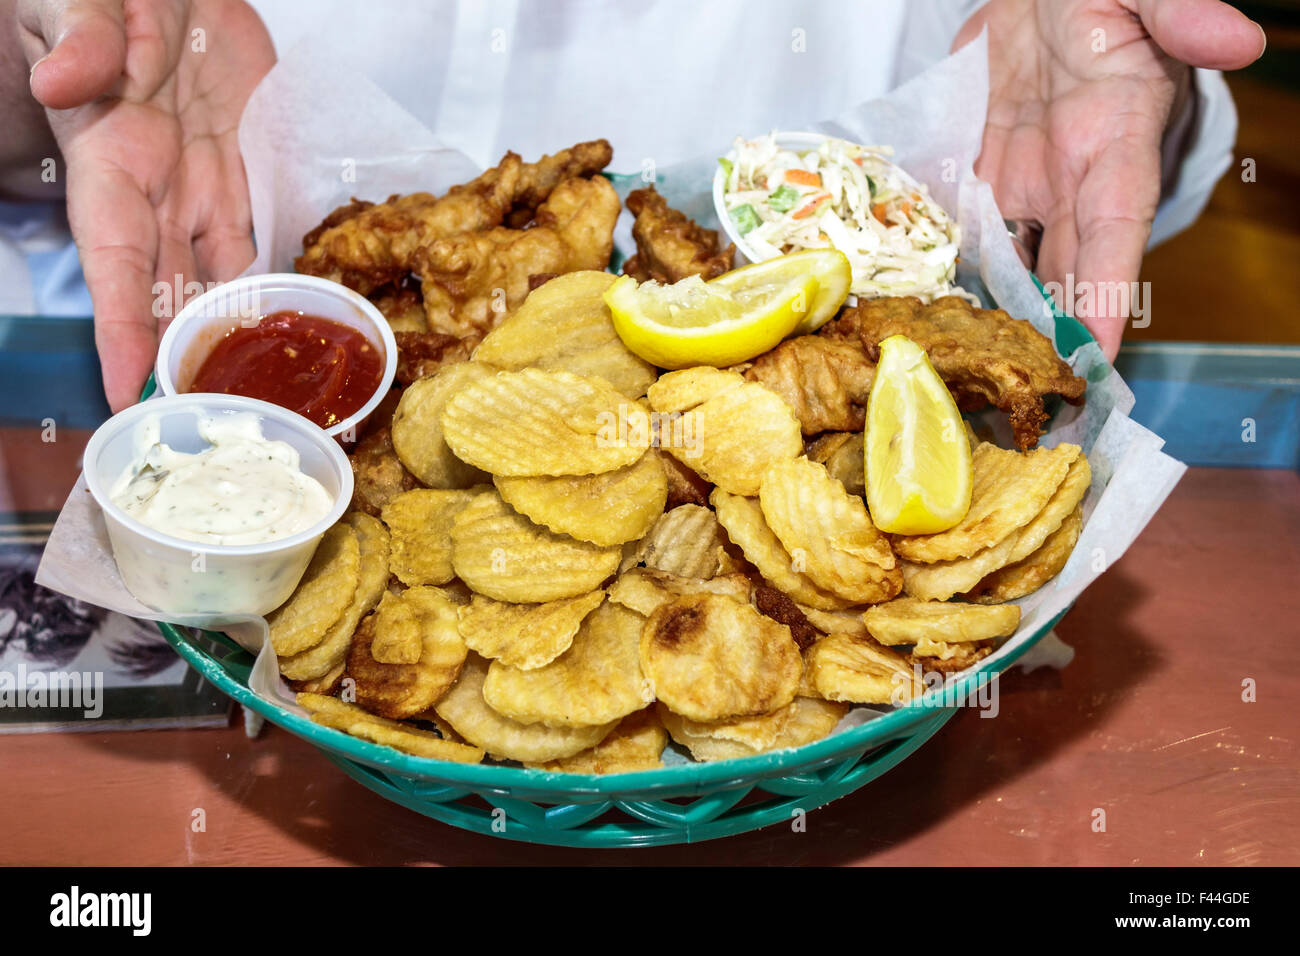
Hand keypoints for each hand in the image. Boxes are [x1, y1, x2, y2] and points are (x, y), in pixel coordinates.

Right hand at [18, 0, 274, 409]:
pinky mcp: (236, 164)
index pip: (111, 258)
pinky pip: (248, 234)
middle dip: (172, 357)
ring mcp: (197, 181)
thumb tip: (67, 82)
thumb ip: (82, 37)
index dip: (114, 324)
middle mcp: (154, 186)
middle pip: (162, 289)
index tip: (120, 386)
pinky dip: (258, 280)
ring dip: (217, 334)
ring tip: (236, 394)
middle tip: (194, 420)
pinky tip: (272, 322)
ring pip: (209, 274)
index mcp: (111, 159)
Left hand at [955, 0, 1264, 357]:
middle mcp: (1072, 180)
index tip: (1095, 362)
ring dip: (1002, 322)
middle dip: (1052, 340)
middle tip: (1031, 403)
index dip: (1105, 301)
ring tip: (980, 381)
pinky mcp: (984, 173)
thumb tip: (1241, 38)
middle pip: (1062, 275)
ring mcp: (1025, 182)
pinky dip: (957, 277)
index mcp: (1118, 145)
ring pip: (1015, 268)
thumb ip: (1181, 15)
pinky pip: (970, 235)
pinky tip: (937, 318)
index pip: (1114, 239)